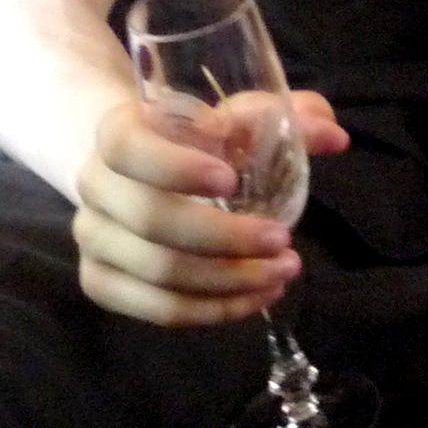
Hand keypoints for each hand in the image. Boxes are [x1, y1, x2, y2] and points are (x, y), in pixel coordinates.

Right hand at [70, 90, 345, 326]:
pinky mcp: (102, 281)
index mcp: (117, 132)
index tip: (230, 179)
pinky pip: (155, 310)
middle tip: (282, 240)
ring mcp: (93, 239)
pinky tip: (256, 298)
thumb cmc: (201, 140)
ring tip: (283, 272)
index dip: (174, 167)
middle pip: (149, 220)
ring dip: (227, 281)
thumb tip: (334, 137)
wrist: (144, 170)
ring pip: (156, 272)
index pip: (126, 148)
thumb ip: (289, 117)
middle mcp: (95, 186)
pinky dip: (211, 310)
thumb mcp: (242, 117)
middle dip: (224, 237)